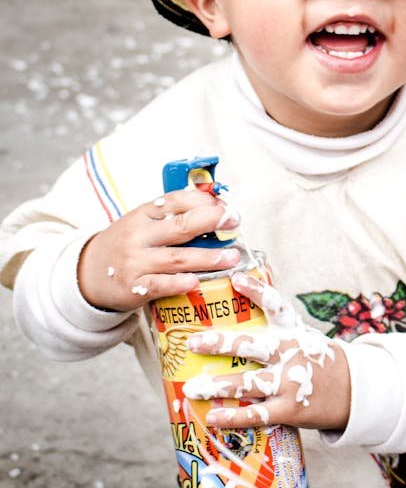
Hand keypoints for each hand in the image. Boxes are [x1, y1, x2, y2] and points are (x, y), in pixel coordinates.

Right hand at [78, 189, 240, 310]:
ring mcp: (135, 261)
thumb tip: (214, 209)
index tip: (225, 207)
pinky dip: (180, 283)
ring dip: (209, 258)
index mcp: (142, 214)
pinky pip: (161, 285)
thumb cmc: (126, 245)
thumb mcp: (142, 224)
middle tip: (234, 223)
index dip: (203, 202)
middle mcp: (138, 236)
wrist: (89, 274)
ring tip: (231, 258)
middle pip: (181, 226)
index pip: (175, 201)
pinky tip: (197, 281)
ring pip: (178, 258)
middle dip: (212, 222)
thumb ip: (171, 217)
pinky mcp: (134, 286)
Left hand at [185, 272, 350, 432]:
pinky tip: (213, 417)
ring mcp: (290, 382)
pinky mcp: (290, 409)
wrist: (352, 391)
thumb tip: (243, 283)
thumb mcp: (303, 333)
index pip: (275, 305)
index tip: (235, 278)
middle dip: (221, 343)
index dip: (256, 290)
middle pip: (252, 346)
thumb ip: (276, 319)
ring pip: (249, 383)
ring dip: (218, 386)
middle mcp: (291, 353)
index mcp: (294, 330)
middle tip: (193, 342)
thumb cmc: (316, 359)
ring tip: (192, 388)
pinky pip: (257, 414)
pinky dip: (233, 417)